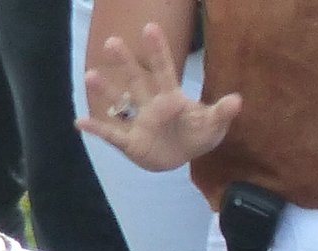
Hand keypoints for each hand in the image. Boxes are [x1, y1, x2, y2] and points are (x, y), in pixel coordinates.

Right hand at [76, 22, 239, 171]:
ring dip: (106, 91)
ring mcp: (138, 122)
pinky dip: (96, 129)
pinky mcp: (130, 142)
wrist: (179, 156)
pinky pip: (111, 134)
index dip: (158, 50)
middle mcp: (150, 104)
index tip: (150, 27)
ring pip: (119, 103)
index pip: (164, 70)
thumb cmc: (195, 135)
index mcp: (170, 96)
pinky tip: (79, 122)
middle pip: (136, 80)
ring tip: (90, 76)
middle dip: (125, 63)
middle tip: (112, 42)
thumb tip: (237, 100)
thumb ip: (221, 113)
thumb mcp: (212, 127)